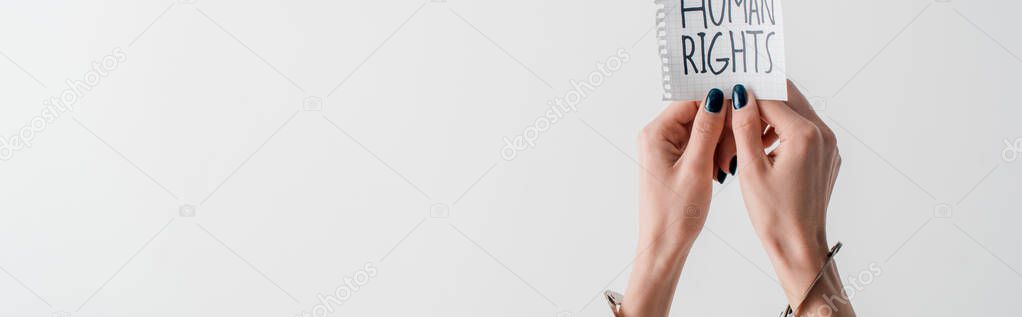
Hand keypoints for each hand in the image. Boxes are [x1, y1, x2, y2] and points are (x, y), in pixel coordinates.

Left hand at [621, 89, 727, 316]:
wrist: (664, 245)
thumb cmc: (675, 213)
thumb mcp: (696, 168)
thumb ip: (707, 130)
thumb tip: (717, 96)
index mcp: (655, 133)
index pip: (690, 100)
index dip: (718, 105)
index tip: (741, 114)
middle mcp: (656, 136)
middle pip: (697, 113)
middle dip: (720, 128)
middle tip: (733, 151)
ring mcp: (664, 149)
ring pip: (702, 130)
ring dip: (719, 143)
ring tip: (725, 167)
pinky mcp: (673, 161)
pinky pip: (699, 146)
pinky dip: (713, 154)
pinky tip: (720, 171)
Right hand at [729, 81, 852, 315]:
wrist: (800, 245)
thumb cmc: (774, 214)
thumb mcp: (751, 168)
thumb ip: (746, 126)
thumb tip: (740, 96)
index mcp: (804, 134)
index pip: (772, 96)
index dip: (747, 93)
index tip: (727, 92)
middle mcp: (823, 134)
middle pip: (788, 96)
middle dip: (760, 98)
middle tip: (734, 105)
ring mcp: (828, 145)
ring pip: (796, 112)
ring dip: (770, 114)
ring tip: (744, 132)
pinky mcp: (827, 156)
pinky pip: (803, 130)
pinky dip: (782, 130)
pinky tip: (762, 147)